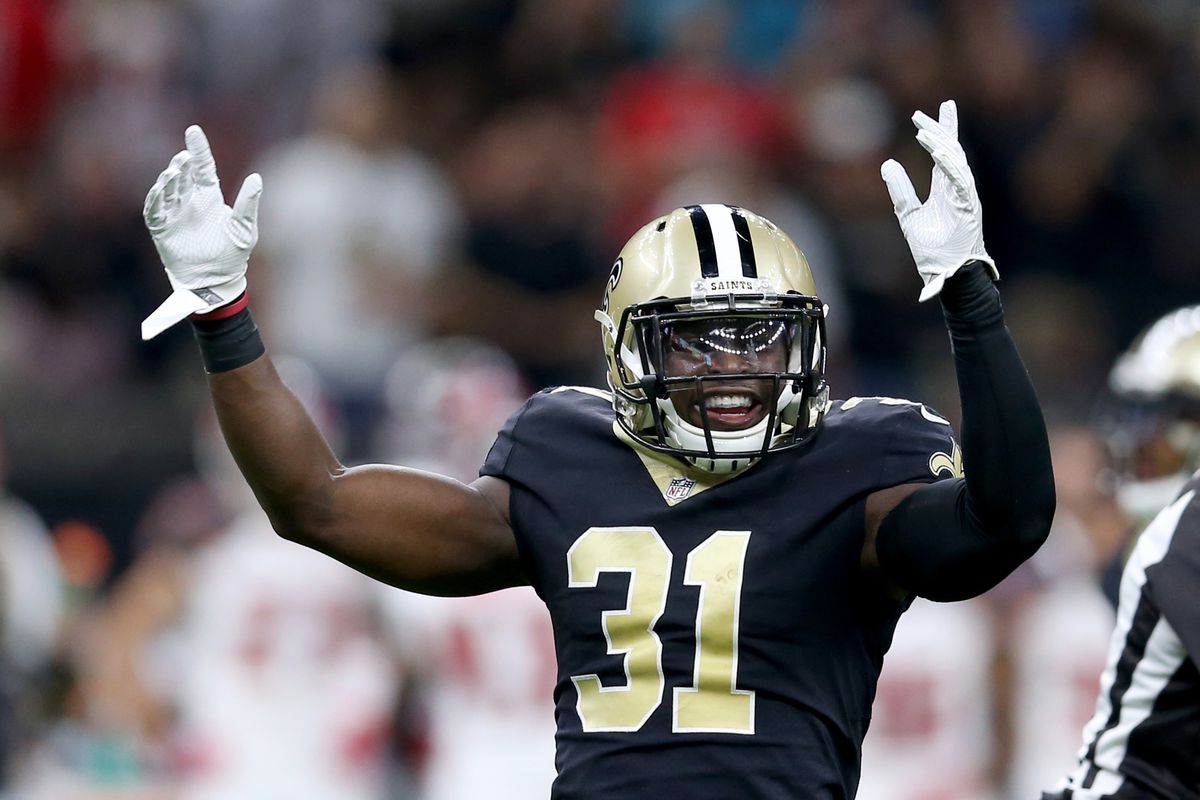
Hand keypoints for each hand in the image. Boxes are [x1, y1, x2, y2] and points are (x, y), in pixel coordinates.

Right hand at [141, 125, 262, 339]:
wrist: (217, 282)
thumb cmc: (234, 256)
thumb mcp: (244, 229)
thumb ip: (248, 204)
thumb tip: (256, 178)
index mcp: (209, 198)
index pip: (202, 167)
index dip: (198, 149)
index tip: (193, 130)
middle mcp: (189, 202)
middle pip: (182, 176)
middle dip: (181, 165)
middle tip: (184, 159)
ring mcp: (174, 215)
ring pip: (167, 190)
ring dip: (168, 180)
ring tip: (174, 173)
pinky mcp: (161, 230)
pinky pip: (154, 211)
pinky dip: (155, 200)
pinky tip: (160, 190)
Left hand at [880, 100, 996, 301]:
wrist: (947, 276)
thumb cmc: (932, 251)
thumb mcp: (908, 215)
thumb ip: (900, 190)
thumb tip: (887, 164)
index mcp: (946, 190)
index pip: (944, 154)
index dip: (939, 132)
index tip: (931, 113)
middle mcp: (958, 189)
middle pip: (951, 151)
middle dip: (939, 129)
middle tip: (921, 113)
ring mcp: (966, 196)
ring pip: (955, 162)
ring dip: (939, 143)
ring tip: (922, 129)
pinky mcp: (970, 207)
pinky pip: (960, 179)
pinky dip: (949, 164)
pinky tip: (937, 150)